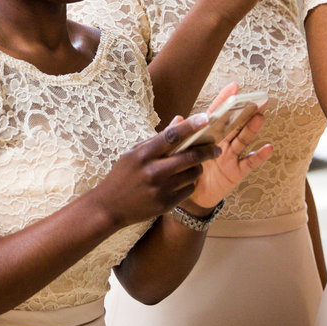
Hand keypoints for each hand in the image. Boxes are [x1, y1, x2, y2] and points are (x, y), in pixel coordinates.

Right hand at [90, 119, 218, 228]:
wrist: (110, 207)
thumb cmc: (122, 175)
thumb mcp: (134, 153)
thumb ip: (158, 138)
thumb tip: (180, 120)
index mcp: (143, 155)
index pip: (171, 136)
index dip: (190, 126)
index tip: (206, 118)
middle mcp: (153, 172)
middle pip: (189, 157)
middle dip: (208, 151)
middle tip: (216, 148)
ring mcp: (160, 189)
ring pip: (193, 174)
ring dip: (198, 167)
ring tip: (194, 165)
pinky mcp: (166, 204)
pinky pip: (189, 189)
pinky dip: (190, 182)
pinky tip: (181, 181)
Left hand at [186, 83, 272, 210]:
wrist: (190, 196)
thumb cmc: (186, 169)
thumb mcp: (179, 151)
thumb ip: (178, 135)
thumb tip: (178, 118)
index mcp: (208, 134)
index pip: (217, 114)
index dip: (225, 100)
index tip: (234, 87)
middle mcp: (222, 142)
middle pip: (235, 124)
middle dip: (246, 111)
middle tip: (257, 98)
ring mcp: (231, 156)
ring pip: (243, 139)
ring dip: (252, 128)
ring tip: (260, 116)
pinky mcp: (236, 171)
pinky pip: (249, 162)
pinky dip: (259, 156)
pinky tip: (268, 147)